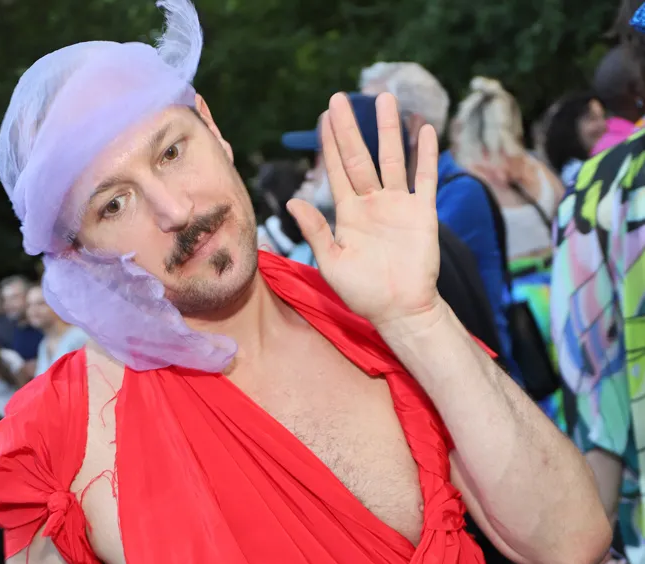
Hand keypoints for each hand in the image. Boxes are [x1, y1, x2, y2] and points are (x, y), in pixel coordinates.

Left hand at [287, 92, 441, 331]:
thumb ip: (315, 231)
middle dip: (350, 128)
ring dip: (388, 130)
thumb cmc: (364, 293)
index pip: (336, 171)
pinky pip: (424, 179)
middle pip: (360, 157)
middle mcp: (372, 204)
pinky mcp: (422, 213)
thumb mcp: (332, 263)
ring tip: (384, 99)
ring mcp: (398, 206)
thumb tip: (292, 201)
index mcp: (348, 214)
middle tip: (340, 97)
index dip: (328, 144)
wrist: (400, 310)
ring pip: (392, 159)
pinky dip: (425, 156)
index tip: (323, 117)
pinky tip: (424, 130)